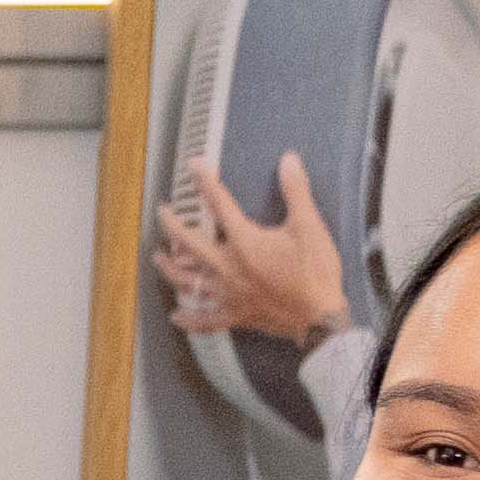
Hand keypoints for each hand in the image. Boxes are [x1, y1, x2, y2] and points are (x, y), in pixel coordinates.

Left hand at [157, 149, 347, 352]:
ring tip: (158, 258)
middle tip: (162, 212)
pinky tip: (176, 316)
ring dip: (170, 269)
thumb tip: (289, 159)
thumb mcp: (309, 225)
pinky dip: (189, 319)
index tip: (194, 166)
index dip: (205, 182)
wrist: (320, 316)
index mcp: (244, 242)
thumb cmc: (315, 270)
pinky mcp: (235, 316)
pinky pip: (205, 320)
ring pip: (188, 282)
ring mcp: (228, 294)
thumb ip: (296, 191)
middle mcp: (228, 268)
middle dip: (172, 226)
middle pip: (189, 245)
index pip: (219, 204)